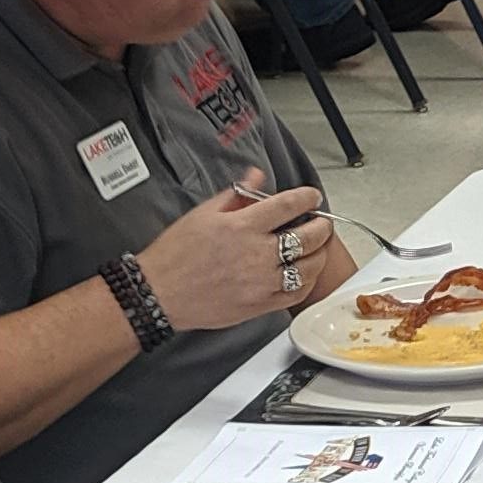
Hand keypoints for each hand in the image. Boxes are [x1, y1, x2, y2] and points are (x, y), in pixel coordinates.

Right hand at [139, 178, 337, 334]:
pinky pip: (296, 294)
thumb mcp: (203, 214)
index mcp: (242, 226)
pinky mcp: (260, 305)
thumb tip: (256, 176)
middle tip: (322, 222)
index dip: (307, 198)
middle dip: (322, 226)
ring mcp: (261, 282)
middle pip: (307, 237)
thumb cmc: (175, 255)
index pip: (288, 206)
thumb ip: (236, 194)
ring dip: (320, 254)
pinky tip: (306, 274)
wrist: (159, 293)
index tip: (312, 196)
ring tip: (319, 247)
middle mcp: (256, 254)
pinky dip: (307, 282)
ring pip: (308, 268)